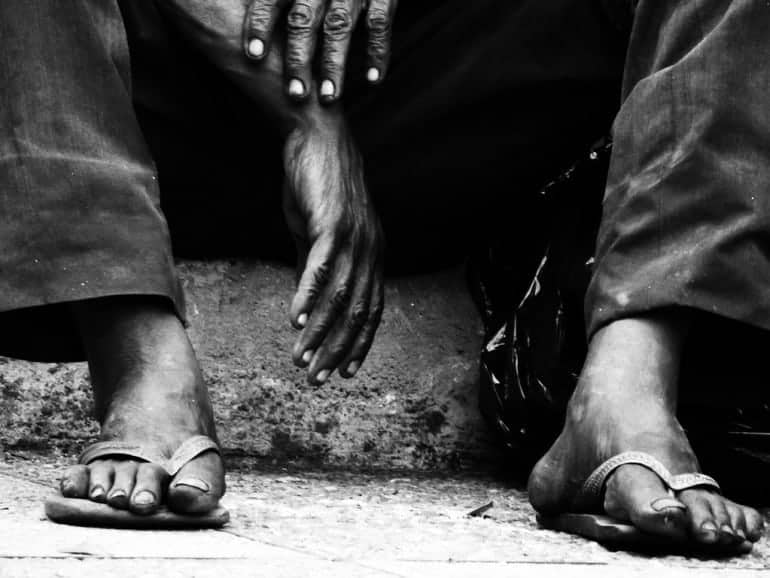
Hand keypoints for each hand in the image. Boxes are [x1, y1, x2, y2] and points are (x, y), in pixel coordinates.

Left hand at [243, 0, 397, 102]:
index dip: (260, 26)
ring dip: (334, 65)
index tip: (252, 57)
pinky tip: (371, 82)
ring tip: (327, 97)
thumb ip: (268, 1)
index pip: (271, 0)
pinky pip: (379, 26)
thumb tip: (229, 4)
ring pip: (340, 28)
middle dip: (298, 58)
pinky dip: (377, 54)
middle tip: (293, 94)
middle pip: (304, 21)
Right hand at [282, 119, 384, 383]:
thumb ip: (316, 267)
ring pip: (339, 297)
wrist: (316, 137)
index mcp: (372, 255)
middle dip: (337, 350)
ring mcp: (355, 237)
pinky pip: (320, 268)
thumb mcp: (317, 233)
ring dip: (319, 332)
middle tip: (316, 379)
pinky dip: (307, 295)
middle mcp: (371, 250)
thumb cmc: (317, 185)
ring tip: (301, 359)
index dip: (360, 344)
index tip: (345, 372)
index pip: (372, 310)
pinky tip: (294, 320)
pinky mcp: (332, 223)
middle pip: (357, 313)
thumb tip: (307, 300)